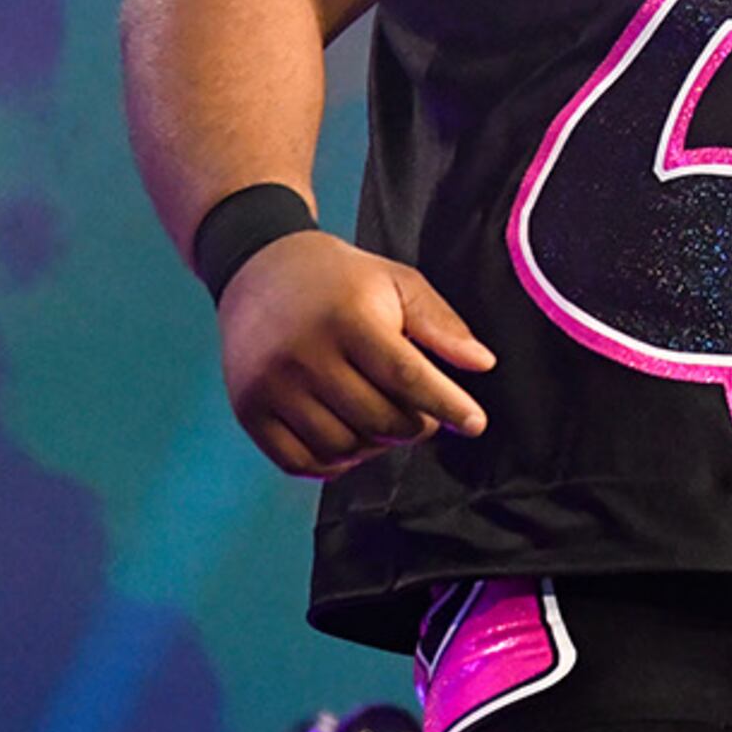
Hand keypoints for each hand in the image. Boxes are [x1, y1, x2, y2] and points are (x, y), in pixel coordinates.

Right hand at [218, 230, 494, 478]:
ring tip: (382, 418)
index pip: (406, 377)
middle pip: (379, 420)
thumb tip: (483, 364)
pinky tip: (350, 439)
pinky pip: (300, 463)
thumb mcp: (396, 281)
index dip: (446, 405)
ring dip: (376, 446)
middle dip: (414, 426)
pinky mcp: (248, 409)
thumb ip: (440, 322)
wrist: (258, 268)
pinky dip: (334, 463)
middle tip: (421, 412)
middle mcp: (304, 354)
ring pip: (343, 447)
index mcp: (347, 318)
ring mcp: (271, 386)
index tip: (475, 423)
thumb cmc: (340, 280)